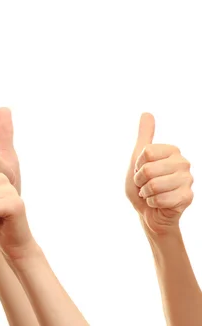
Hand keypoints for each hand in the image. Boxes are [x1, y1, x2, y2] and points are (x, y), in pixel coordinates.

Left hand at [126, 113, 193, 235]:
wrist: (148, 212)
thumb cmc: (142, 185)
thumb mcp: (137, 158)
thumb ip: (144, 136)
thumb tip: (146, 113)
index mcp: (172, 150)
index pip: (146, 152)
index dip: (137, 165)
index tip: (141, 171)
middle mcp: (183, 162)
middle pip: (148, 169)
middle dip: (140, 181)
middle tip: (145, 185)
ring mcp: (188, 180)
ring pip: (154, 185)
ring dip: (146, 193)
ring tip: (151, 193)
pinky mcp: (188, 197)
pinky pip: (161, 199)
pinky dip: (153, 203)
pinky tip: (158, 203)